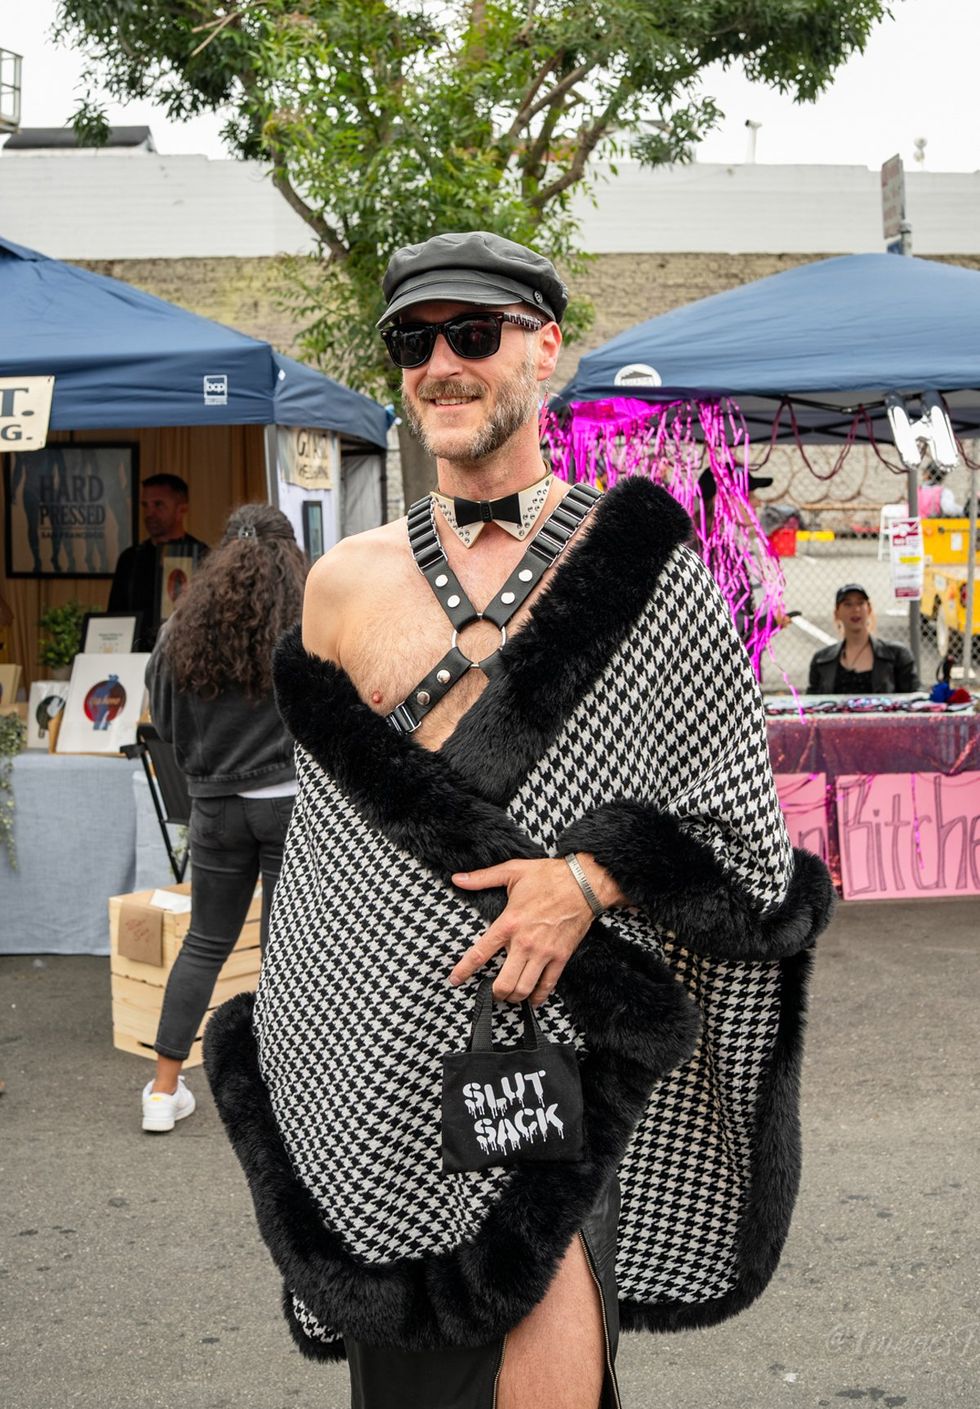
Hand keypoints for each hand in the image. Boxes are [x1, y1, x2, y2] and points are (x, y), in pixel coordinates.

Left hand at [449, 856, 620, 1005]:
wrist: (584, 883)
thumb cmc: (549, 876)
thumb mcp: (512, 871)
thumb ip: (482, 878)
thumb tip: (458, 879)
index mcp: (508, 923)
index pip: (480, 953)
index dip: (464, 970)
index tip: (454, 980)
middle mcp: (524, 942)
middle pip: (504, 982)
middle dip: (494, 993)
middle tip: (491, 992)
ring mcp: (544, 952)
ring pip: (524, 988)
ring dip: (514, 997)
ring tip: (509, 996)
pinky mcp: (561, 957)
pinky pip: (548, 985)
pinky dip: (538, 997)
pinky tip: (532, 998)